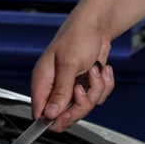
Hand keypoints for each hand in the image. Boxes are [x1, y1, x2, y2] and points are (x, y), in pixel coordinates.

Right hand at [30, 10, 114, 130]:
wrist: (98, 24)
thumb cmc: (78, 36)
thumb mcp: (69, 63)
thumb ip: (60, 90)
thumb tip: (50, 114)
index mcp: (44, 82)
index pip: (41, 113)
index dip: (55, 119)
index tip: (69, 114)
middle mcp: (56, 87)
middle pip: (65, 115)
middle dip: (81, 104)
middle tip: (83, 88)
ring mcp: (72, 86)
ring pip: (84, 106)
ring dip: (95, 90)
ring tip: (93, 71)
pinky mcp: (87, 84)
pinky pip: (97, 97)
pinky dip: (104, 85)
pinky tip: (101, 70)